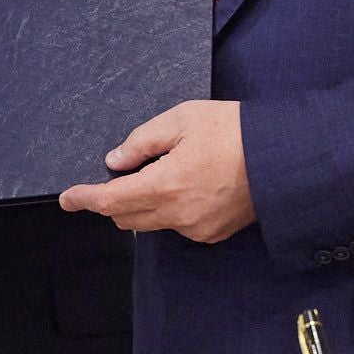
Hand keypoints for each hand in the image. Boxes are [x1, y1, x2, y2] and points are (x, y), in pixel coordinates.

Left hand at [57, 100, 253, 242]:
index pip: (110, 201)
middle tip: (117, 177)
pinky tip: (186, 186)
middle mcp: (178, 215)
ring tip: (159, 174)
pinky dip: (169, 210)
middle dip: (112, 201)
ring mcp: (197, 228)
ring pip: (151, 224)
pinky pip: (177, 226)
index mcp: (165, 185)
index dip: (84, 199)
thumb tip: (115, 161)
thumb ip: (142, 142)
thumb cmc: (235, 130)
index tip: (68, 198)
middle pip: (126, 218)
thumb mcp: (182, 120)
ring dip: (141, 206)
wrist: (285, 157)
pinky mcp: (213, 233)